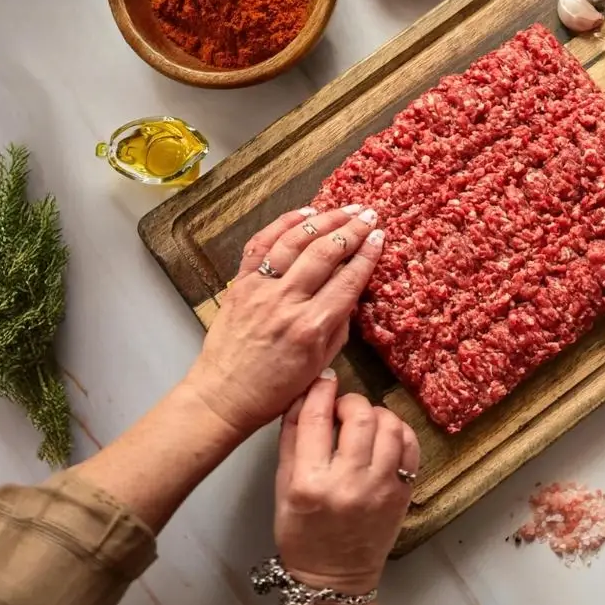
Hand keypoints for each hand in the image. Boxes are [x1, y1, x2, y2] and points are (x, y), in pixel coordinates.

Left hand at [186, 205, 384, 435]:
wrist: (224, 395)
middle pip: (325, 253)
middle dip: (351, 230)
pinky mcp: (240, 283)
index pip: (348, 281)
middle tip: (368, 215)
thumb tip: (351, 291)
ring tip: (343, 209)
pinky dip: (283, 224)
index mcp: (311, 327)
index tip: (380, 238)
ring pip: (295, 241)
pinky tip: (304, 213)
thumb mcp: (320, 363)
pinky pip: (261, 244)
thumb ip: (339, 325)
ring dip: (322, 219)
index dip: (367, 255)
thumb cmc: (275, 388)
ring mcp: (260, 289)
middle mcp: (286, 302)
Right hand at [275, 374, 419, 594]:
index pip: (316, 418)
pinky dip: (399, 431)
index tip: (324, 381)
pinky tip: (384, 436)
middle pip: (359, 416)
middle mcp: (348, 483)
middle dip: (350, 401)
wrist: (333, 575)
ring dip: (376, 414)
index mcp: (310, 482)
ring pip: (389, 426)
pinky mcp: (402, 493)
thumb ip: (291, 438)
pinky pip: (410, 445)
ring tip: (364, 424)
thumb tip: (303, 395)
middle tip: (343, 409)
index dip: (320, 390)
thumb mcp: (282, 486)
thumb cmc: (302, 533)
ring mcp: (381, 488)